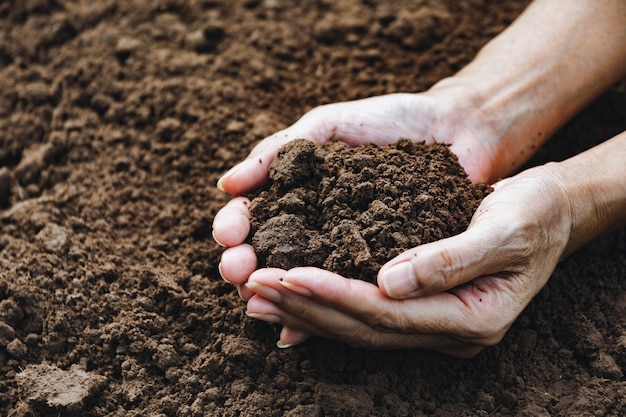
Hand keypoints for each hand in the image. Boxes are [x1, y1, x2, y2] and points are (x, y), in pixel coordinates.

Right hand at [213, 91, 503, 298]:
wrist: (453, 130)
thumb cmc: (388, 120)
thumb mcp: (328, 126)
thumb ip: (280, 150)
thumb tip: (227, 184)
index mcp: (295, 194)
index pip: (251, 216)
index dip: (234, 227)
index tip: (229, 235)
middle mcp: (313, 228)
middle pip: (266, 255)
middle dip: (244, 266)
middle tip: (237, 272)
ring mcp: (342, 253)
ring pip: (298, 283)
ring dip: (273, 296)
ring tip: (257, 302)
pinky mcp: (376, 271)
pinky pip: (344, 297)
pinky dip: (319, 315)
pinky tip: (296, 332)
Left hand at [243, 164, 571, 355]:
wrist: (550, 212)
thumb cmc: (533, 213)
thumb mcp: (504, 228)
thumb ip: (449, 260)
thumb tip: (388, 282)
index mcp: (471, 317)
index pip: (386, 313)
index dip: (332, 295)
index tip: (286, 274)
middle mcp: (449, 330)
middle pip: (363, 326)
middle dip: (304, 307)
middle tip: (251, 287)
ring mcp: (435, 324)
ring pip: (358, 325)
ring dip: (305, 311)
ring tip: (257, 295)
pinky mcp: (420, 307)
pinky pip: (365, 314)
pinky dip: (325, 305)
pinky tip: (291, 297)